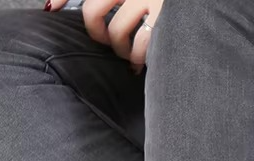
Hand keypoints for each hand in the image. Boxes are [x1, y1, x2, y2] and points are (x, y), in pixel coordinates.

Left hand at [48, 0, 164, 71]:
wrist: (201, 13)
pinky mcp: (164, 19)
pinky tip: (142, 61)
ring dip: (121, 50)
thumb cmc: (162, 8)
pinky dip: (138, 58)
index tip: (52, 8)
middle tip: (109, 42)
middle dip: (97, 33)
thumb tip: (53, 6)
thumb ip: (104, 4)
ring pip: (116, 33)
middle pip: (93, 11)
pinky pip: (139, 45)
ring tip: (131, 54)